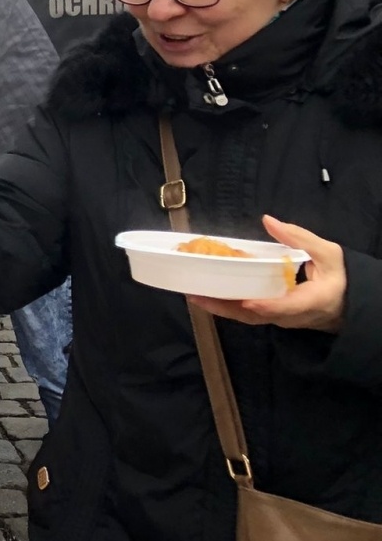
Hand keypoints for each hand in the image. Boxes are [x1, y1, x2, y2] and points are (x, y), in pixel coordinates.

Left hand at [189, 215, 345, 332]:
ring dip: (220, 308)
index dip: (267, 306)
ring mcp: (279, 319)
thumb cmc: (339, 276)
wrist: (346, 303)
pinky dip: (226, 306)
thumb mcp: (329, 253)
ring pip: (247, 318)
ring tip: (193, 294)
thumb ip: (299, 238)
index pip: (287, 307)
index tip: (247, 302)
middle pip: (257, 316)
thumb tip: (268, 220)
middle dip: (227, 307)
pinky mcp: (271, 317)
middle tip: (198, 294)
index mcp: (312, 301)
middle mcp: (291, 316)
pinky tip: (205, 295)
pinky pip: (246, 315)